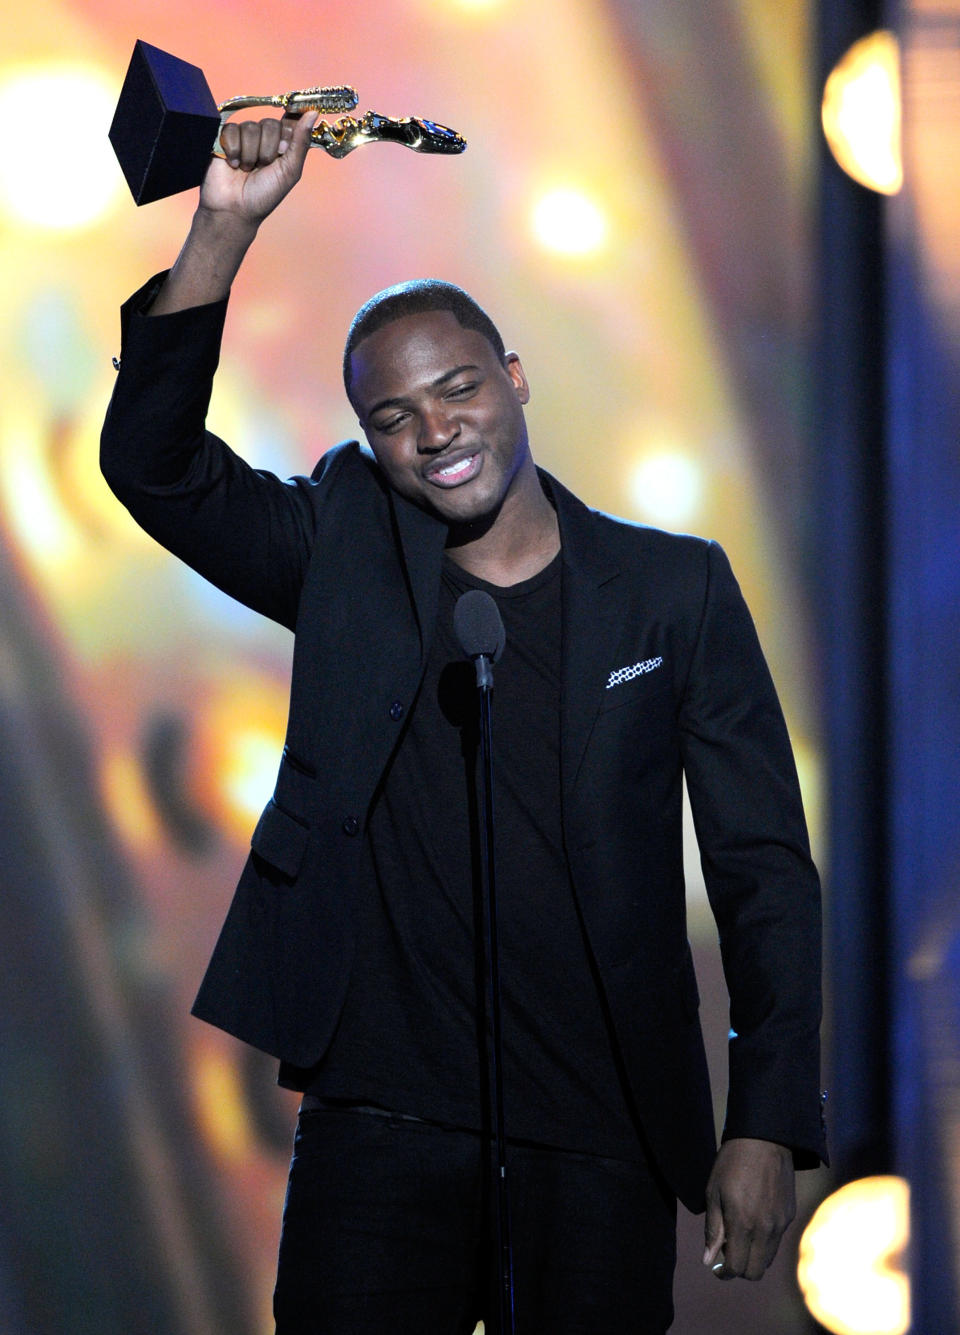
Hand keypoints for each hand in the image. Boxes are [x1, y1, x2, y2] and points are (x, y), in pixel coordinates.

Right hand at [199, 110, 318, 225]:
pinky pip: (232, 130)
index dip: (287, 131)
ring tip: (247, 170)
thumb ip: (301, 142)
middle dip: (268, 150)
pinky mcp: (224, 137)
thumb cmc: (264, 195)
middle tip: (263, 167)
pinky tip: (233, 164)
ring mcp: (244, 136)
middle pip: (270, 124)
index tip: (283, 149)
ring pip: (251, 127)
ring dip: (250, 154)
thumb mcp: (290, 171)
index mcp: (283, 144)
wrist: (235, 209)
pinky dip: (234, 150)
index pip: (289, 121)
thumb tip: (313, 113)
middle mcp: (264, 138)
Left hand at [702, 1138, 795, 1280]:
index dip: (725, 1272)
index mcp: (743, 1223)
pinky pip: (777, 1241)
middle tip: (727, 1252)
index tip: (717, 1267)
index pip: (737, 1268)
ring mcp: (781, 1223)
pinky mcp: (789, 1215)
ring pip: (767, 1259)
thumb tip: (709, 1260)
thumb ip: (712, 1229)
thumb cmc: (732, 1162)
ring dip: (753, 1257)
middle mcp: (766, 1229)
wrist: (764, 1139)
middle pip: (755, 1272)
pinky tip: (754, 1222)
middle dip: (739, 1269)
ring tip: (740, 1236)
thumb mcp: (713, 1192)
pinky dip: (764, 1242)